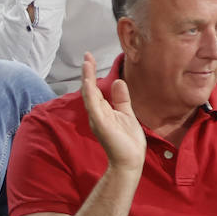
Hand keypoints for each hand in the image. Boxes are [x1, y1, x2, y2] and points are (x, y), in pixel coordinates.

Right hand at [80, 52, 145, 174]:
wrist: (130, 160)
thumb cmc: (128, 140)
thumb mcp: (127, 113)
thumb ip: (121, 99)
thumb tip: (117, 82)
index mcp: (103, 111)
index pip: (95, 89)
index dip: (92, 74)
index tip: (90, 59)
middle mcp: (97, 113)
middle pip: (89, 89)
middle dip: (87, 72)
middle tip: (86, 55)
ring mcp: (97, 118)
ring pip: (89, 94)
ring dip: (87, 78)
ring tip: (86, 62)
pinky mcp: (100, 123)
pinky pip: (93, 105)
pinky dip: (89, 92)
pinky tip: (88, 81)